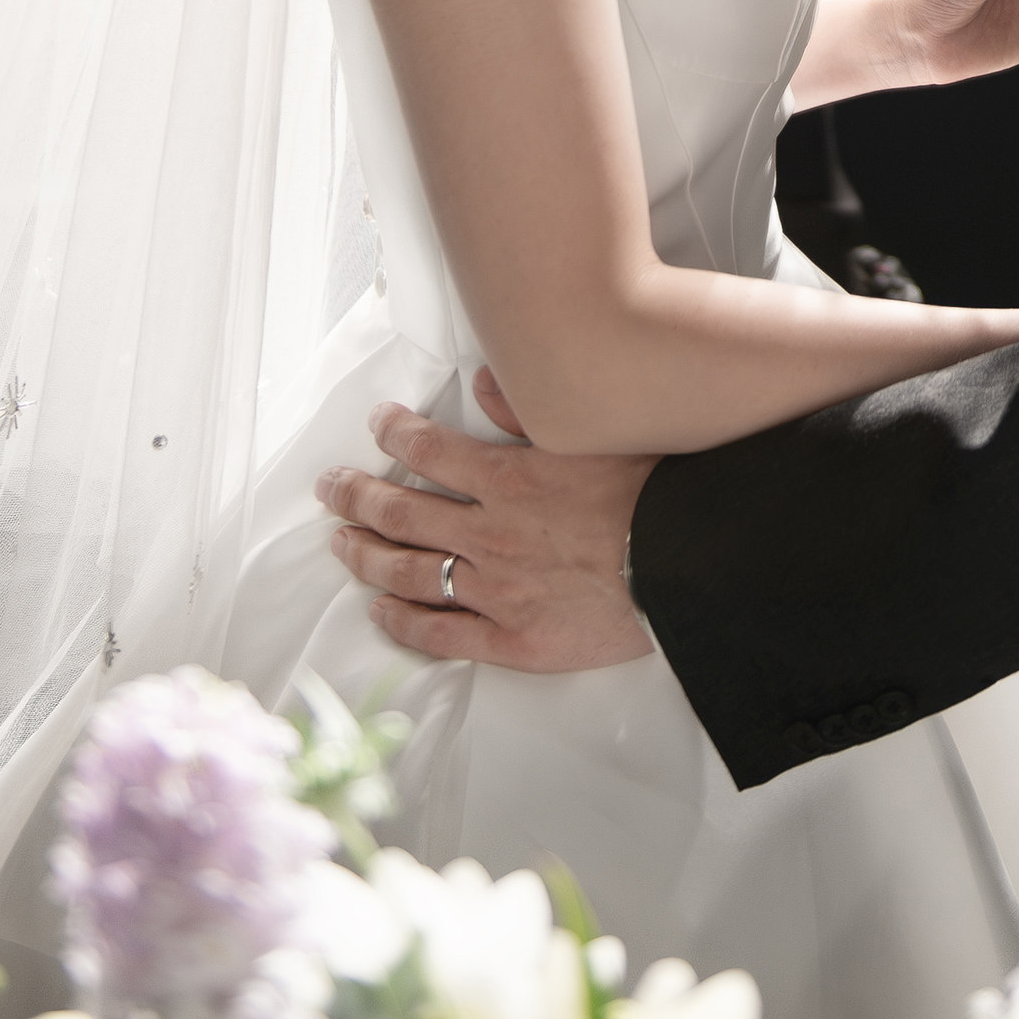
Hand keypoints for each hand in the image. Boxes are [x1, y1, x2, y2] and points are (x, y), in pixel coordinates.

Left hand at [316, 371, 653, 671]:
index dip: (394, 436)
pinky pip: (442, 633)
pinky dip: (404, 621)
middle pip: (401, 513)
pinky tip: (381, 610)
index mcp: (508, 478)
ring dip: (365, 555)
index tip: (378, 426)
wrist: (687, 566)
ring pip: (409, 573)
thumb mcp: (595, 434)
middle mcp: (489, 533)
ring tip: (340, 543)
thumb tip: (487, 379)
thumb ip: (532, 409)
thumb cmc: (650, 495)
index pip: (428, 452)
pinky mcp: (513, 639)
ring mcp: (496, 590)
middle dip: (357, 495)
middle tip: (331, 487)